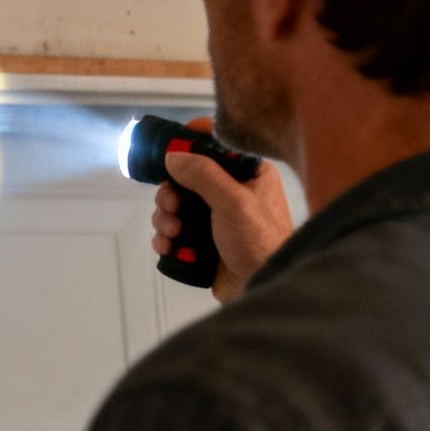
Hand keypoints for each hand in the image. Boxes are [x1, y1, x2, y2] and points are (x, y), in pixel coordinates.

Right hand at [149, 116, 293, 302]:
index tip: (170, 150)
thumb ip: (203, 174)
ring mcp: (217, 218)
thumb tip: (174, 156)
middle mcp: (232, 192)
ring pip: (176, 205)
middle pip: (187, 177)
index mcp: (249, 174)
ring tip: (173, 233)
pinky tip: (168, 245)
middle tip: (171, 205)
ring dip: (166, 217)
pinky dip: (166, 237)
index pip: (216, 145)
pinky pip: (175, 231)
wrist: (264, 286)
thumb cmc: (262, 244)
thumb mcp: (233, 201)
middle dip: (171, 192)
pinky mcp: (204, 240)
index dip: (190, 144)